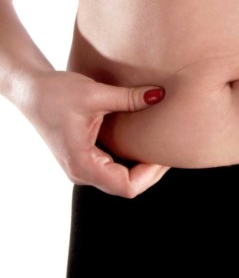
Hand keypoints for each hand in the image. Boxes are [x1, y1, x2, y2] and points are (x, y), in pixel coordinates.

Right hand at [22, 71, 167, 197]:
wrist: (31, 90)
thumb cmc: (56, 92)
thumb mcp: (95, 94)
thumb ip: (128, 98)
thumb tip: (159, 95)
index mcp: (83, 164)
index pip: (126, 186)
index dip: (151, 174)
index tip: (163, 153)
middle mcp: (82, 173)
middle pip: (126, 187)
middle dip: (151, 171)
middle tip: (168, 149)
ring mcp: (83, 168)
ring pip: (121, 180)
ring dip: (142, 168)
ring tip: (159, 147)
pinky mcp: (85, 160)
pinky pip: (114, 170)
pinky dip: (131, 161)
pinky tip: (143, 144)